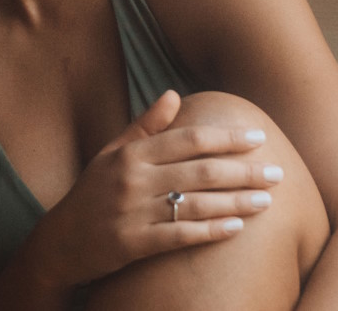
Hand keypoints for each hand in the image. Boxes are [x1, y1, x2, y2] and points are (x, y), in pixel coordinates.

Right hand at [18, 90, 283, 288]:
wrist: (60, 242)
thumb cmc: (92, 194)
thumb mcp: (111, 154)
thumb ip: (144, 126)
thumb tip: (174, 94)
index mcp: (131, 154)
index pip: (189, 139)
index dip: (227, 138)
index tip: (258, 138)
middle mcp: (133, 179)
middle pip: (200, 171)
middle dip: (243, 171)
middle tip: (277, 171)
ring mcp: (133, 212)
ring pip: (196, 204)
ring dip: (236, 202)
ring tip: (267, 200)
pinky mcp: (134, 244)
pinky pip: (181, 235)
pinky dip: (211, 231)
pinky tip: (237, 228)